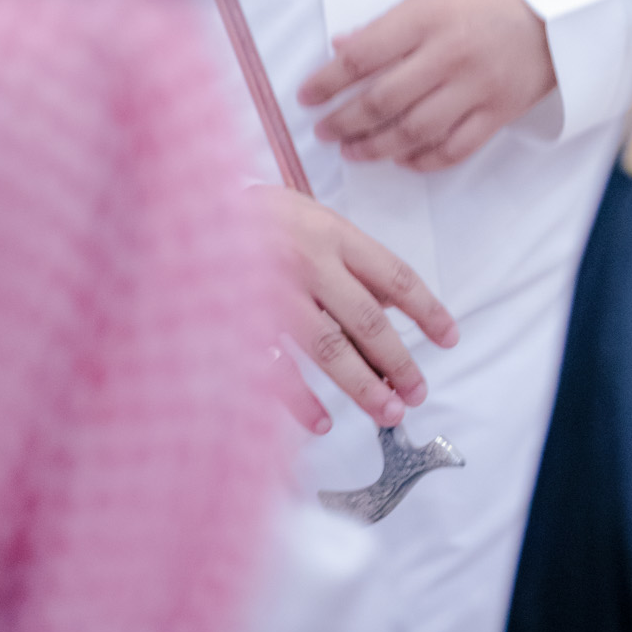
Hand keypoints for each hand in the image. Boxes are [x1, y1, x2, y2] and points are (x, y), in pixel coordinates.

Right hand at [252, 187, 457, 434]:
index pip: (394, 275)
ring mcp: (273, 291)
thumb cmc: (250, 216)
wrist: (182, 210)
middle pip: (368, 319)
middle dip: (399, 362)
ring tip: (388, 412)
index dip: (426, 310)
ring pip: (329, 348)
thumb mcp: (307, 216)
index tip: (449, 337)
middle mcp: (308, 261)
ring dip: (363, 386)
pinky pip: (276, 369)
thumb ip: (346, 255)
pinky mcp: (240, 319)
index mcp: (331, 232)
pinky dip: (301, 400)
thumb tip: (388, 302)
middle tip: (418, 392)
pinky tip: (322, 422)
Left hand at [299, 0, 557, 171]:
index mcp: (428, 18)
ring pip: (413, 131)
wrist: (558, 8)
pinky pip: (453, 149)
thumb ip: (388, 24)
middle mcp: (450, 56)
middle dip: (344, 121)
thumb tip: (341, 46)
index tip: (306, 95)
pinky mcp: (499, 113)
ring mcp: (476, 88)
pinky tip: (402, 159)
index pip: (362, 56)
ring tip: (352, 150)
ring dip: (375, 146)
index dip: (327, 81)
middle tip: (323, 130)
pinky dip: (422, 160)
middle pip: (382, 101)